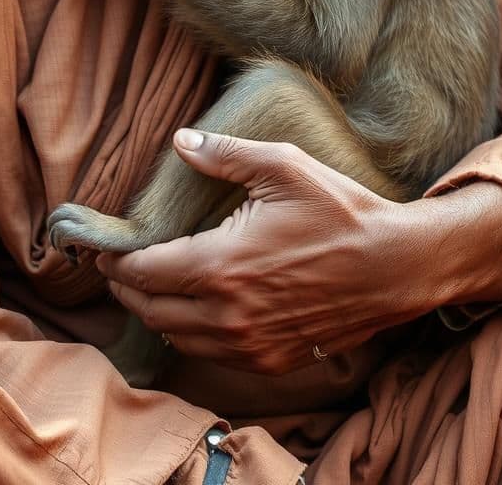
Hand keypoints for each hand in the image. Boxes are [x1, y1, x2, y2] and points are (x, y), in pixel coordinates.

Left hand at [94, 131, 444, 374]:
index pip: (144, 272)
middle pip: (152, 311)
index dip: (118, 261)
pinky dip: (193, 334)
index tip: (106, 248)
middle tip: (120, 266)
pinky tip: (196, 309)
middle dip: (129, 288)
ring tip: (154, 285)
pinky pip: (212, 356)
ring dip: (158, 313)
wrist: (396, 266)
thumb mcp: (284, 166)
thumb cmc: (341, 211)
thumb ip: (225, 155)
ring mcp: (250, 344)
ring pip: (178, 338)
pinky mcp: (272, 360)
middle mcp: (228, 314)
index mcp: (221, 265)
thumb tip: (181, 142)